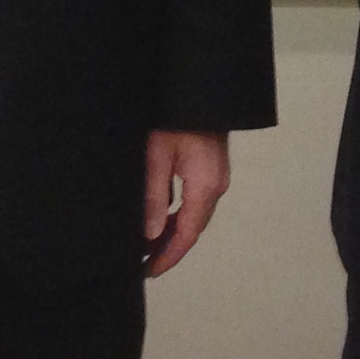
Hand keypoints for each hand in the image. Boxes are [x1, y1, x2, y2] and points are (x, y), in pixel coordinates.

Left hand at [144, 129, 231, 277]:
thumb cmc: (174, 116)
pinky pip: (195, 201)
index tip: (148, 272)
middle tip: (143, 265)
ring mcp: (216, 176)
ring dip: (173, 233)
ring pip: (194, 215)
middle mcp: (216, 185)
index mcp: (205, 186)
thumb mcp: (156, 156)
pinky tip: (160, 219)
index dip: (168, 257)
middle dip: (169, 249)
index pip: (187, 234)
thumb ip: (154, 197)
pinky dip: (178, 215)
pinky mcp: (210, 167)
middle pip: (193, 228)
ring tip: (147, 247)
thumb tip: (151, 235)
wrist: (199, 86)